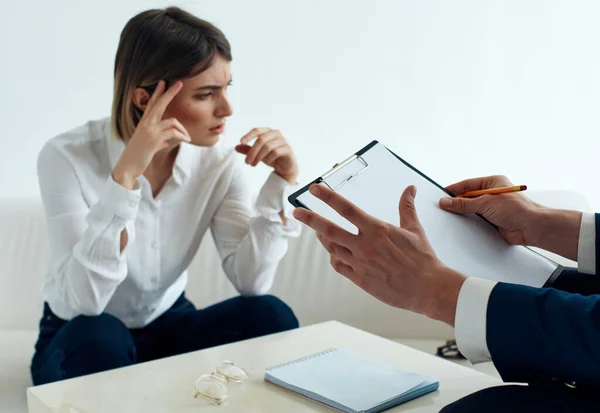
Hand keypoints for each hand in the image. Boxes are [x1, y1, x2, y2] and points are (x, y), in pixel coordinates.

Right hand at [112, 80, 190, 188]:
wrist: (127, 167)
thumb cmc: (138, 157)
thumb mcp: (149, 146)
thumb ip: (158, 140)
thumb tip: (167, 142)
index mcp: (143, 123)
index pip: (151, 104)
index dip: (157, 93)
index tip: (163, 82)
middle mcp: (145, 124)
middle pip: (160, 103)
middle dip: (170, 92)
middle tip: (180, 83)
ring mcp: (149, 130)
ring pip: (173, 121)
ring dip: (183, 130)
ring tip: (188, 138)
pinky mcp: (154, 138)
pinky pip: (174, 132)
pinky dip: (182, 136)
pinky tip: (186, 140)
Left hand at [235, 128, 298, 183]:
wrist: (285, 168)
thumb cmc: (272, 158)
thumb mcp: (257, 154)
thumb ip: (248, 150)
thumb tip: (236, 147)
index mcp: (268, 132)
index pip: (257, 130)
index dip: (248, 135)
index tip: (241, 141)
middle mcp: (276, 134)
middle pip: (261, 139)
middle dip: (252, 151)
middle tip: (246, 162)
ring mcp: (283, 141)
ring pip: (268, 146)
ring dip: (258, 156)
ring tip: (253, 164)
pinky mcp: (288, 149)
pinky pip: (276, 152)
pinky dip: (269, 158)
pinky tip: (267, 162)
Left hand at [293, 184, 465, 325]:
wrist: (428, 288)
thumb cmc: (423, 259)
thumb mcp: (414, 229)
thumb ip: (407, 207)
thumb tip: (410, 189)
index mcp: (377, 230)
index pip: (346, 209)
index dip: (328, 197)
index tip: (314, 189)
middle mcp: (365, 245)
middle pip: (329, 230)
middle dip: (310, 219)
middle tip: (297, 212)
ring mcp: (360, 263)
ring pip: (331, 248)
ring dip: (322, 238)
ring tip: (317, 232)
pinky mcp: (360, 279)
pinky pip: (339, 266)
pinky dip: (334, 257)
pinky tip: (334, 253)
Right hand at [439, 175, 541, 245]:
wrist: (531, 228)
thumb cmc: (516, 209)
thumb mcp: (485, 203)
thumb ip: (463, 204)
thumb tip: (446, 202)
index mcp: (492, 183)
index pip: (468, 184)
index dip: (454, 189)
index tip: (440, 195)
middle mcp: (492, 194)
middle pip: (469, 197)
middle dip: (457, 203)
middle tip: (442, 207)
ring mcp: (493, 208)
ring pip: (472, 210)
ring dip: (464, 214)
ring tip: (449, 217)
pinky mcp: (493, 221)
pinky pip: (477, 221)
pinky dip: (469, 223)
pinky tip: (460, 226)